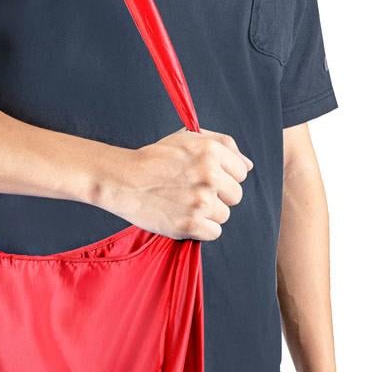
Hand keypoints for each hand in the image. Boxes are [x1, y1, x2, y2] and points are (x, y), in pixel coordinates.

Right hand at [102, 128, 252, 239]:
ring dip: (208, 214)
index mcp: (210, 151)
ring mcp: (200, 201)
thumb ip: (222, 145)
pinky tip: (183, 217)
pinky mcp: (190, 223)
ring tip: (184, 204)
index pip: (241, 172)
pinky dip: (200, 229)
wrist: (123, 180)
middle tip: (192, 192)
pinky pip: (214, 232)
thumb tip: (248, 166)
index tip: (204, 178)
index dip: (224, 177)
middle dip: (218, 196)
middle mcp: (209, 175)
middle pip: (235, 196)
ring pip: (224, 215)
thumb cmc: (155, 159)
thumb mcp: (187, 138)